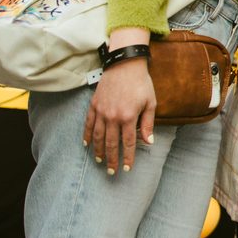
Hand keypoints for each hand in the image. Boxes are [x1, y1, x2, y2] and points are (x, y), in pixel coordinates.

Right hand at [84, 28, 154, 175]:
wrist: (125, 65)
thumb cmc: (141, 83)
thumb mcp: (150, 102)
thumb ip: (148, 124)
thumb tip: (148, 142)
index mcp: (128, 117)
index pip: (128, 143)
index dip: (128, 157)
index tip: (127, 168)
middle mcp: (113, 117)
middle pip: (111, 144)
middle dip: (112, 159)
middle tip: (112, 172)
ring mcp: (101, 111)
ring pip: (98, 137)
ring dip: (98, 151)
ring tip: (100, 162)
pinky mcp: (94, 105)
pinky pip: (88, 124)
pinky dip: (87, 136)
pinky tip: (87, 145)